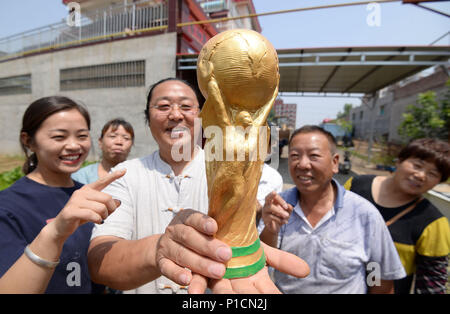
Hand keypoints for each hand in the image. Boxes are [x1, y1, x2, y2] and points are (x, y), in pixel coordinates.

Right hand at [48, 169, 125, 240]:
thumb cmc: (80, 217)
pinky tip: (97, 222)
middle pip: (107, 198)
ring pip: (101, 207)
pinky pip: (92, 215)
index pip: (102, 181)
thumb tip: (119, 202)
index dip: (114, 176)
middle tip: (107, 215)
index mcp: (88, 189)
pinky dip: (98, 220)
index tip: (125, 170)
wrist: (61, 227)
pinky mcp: (71, 211)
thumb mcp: (95, 210)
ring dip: (104, 216)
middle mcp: (81, 192)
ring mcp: (75, 201)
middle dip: (111, 209)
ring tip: (101, 219)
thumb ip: (106, 205)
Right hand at [155, 209, 231, 286]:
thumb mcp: (202, 229)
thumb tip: (239, 233)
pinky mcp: (161, 262)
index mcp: (186, 218)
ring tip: (218, 272)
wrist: (167, 247)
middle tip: (226, 255)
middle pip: (189, 237)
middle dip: (208, 247)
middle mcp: (174, 230)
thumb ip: (214, 232)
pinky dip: (177, 274)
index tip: (215, 228)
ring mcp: (166, 246)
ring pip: (181, 254)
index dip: (203, 222)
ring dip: (200, 264)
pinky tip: (188, 280)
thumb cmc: (194, 237)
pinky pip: (167, 268)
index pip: (193, 218)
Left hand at [188, 241, 309, 293]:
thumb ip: (282, 261)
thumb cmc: (243, 246)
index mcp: (254, 280)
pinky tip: (193, 292)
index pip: (267, 294)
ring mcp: (220, 278)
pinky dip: (196, 286)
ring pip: (223, 290)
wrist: (222, 232)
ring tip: (225, 294)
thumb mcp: (263, 253)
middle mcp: (237, 283)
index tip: (280, 301)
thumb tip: (306, 271)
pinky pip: (199, 280)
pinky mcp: (203, 270)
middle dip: (249, 302)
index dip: (272, 297)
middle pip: (246, 296)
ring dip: (224, 294)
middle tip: (251, 302)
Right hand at [262, 191, 292, 233]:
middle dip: (273, 196)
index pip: (274, 196)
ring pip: (270, 207)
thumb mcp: (287, 212)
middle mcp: (266, 205)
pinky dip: (280, 219)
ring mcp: (264, 211)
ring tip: (287, 216)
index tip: (286, 207)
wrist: (275, 228)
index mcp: (272, 201)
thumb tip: (289, 205)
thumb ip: (289, 209)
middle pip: (267, 197)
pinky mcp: (264, 218)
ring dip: (280, 211)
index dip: (280, 200)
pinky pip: (271, 217)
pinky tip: (285, 222)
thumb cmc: (281, 217)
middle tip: (280, 200)